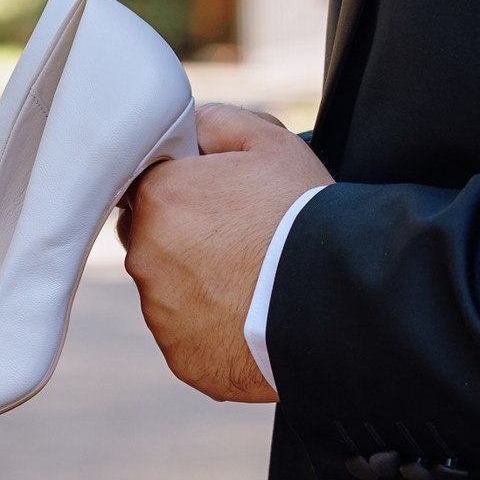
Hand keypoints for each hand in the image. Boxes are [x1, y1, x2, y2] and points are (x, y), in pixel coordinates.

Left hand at [118, 103, 329, 402]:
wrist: (336, 299)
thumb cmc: (303, 214)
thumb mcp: (269, 141)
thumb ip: (213, 122)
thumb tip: (187, 128)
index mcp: (157, 198)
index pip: (147, 187)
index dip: (186, 190)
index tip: (219, 200)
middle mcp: (144, 257)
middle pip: (152, 240)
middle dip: (184, 238)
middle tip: (239, 239)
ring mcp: (160, 313)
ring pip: (168, 291)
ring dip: (198, 285)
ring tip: (252, 280)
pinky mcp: (181, 356)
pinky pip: (188, 336)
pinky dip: (212, 328)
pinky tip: (251, 315)